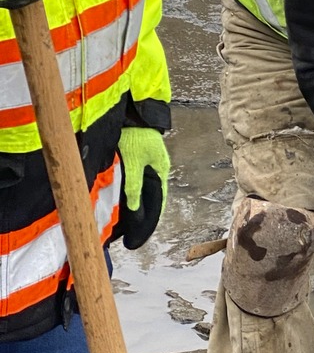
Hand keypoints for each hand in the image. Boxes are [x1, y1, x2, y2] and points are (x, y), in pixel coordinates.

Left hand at [116, 127, 169, 248]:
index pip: (157, 204)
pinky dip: (123, 198)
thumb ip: (134, 185)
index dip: (148, 223)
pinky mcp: (133, 163)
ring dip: (129, 209)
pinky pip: (129, 186)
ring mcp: (144, 167)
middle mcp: (154, 171)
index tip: (137, 240)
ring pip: (136, 194)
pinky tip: (113, 206)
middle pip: (146, 201)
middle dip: (136, 219)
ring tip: (115, 226)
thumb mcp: (134, 161)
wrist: (132, 113)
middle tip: (124, 237)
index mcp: (160, 171)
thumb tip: (133, 208)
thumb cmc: (136, 135)